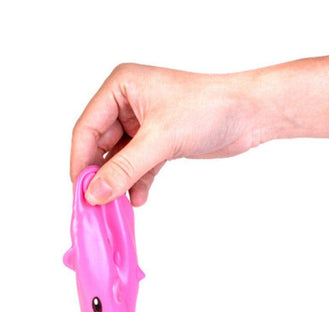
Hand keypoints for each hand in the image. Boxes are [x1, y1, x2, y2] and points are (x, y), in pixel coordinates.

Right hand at [71, 64, 261, 205]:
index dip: (81, 161)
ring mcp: (145, 124)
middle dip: (102, 175)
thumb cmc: (208, 108)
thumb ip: (125, 168)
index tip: (80, 191)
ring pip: (122, 159)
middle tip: (98, 203)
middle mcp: (129, 104)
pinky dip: (139, 182)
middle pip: (102, 145)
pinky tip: (138, 199)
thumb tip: (95, 193)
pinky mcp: (161, 142)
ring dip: (121, 182)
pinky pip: (141, 165)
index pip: (88, 127)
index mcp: (121, 88)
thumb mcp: (161, 139)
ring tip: (118, 207)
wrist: (248, 114)